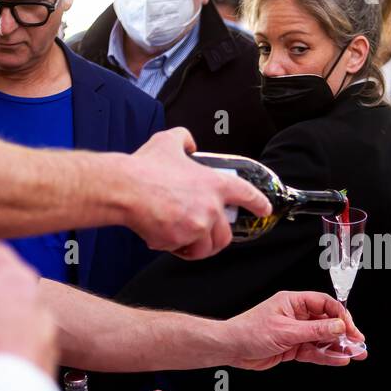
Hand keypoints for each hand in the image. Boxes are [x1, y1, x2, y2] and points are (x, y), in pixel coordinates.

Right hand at [123, 128, 271, 258]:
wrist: (125, 188)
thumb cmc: (145, 166)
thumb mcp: (168, 141)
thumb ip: (184, 139)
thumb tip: (189, 143)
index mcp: (214, 184)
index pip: (246, 194)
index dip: (258, 203)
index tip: (265, 210)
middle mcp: (210, 207)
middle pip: (225, 235)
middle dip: (215, 238)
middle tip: (202, 235)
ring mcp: (197, 226)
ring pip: (206, 247)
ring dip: (196, 247)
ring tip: (182, 241)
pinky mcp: (179, 240)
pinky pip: (181, 250)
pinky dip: (173, 248)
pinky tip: (162, 238)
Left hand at [220, 291, 366, 369]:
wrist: (231, 349)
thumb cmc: (250, 332)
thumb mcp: (286, 330)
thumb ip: (315, 330)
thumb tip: (338, 326)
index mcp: (294, 302)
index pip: (325, 304)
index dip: (341, 315)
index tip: (351, 328)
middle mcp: (297, 315)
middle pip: (327, 322)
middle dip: (344, 333)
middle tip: (358, 343)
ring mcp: (296, 332)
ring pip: (323, 339)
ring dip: (338, 346)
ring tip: (355, 354)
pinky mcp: (293, 347)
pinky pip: (314, 351)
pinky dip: (326, 356)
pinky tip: (339, 359)